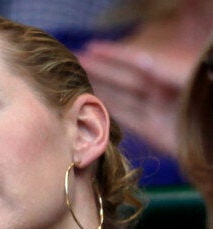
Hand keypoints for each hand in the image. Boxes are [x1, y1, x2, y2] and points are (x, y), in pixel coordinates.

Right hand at [78, 41, 183, 155]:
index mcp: (174, 75)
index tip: (91, 47)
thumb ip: (167, 70)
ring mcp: (157, 113)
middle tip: (74, 61)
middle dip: (100, 69)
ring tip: (75, 80)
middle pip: (125, 78)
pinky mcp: (153, 134)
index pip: (138, 62)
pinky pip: (126, 120)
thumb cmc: (209, 104)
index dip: (114, 54)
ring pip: (121, 97)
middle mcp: (163, 92)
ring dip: (98, 88)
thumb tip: (142, 59)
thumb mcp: (192, 77)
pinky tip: (90, 105)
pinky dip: (107, 112)